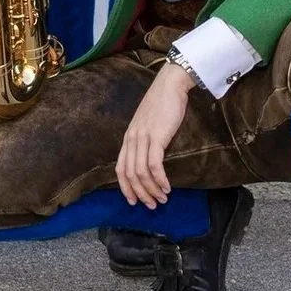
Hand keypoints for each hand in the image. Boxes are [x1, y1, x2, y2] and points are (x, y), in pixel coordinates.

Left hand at [116, 61, 191, 207]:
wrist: (170, 85)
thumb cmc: (162, 104)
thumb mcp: (148, 124)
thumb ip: (146, 140)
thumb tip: (151, 159)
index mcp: (129, 137)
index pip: (120, 168)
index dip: (125, 187)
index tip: (134, 201)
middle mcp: (132, 139)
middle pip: (129, 174)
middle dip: (140, 193)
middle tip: (152, 205)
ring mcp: (143, 137)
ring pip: (141, 172)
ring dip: (152, 189)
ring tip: (162, 199)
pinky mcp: (156, 136)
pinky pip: (154, 164)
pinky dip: (160, 179)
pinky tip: (167, 187)